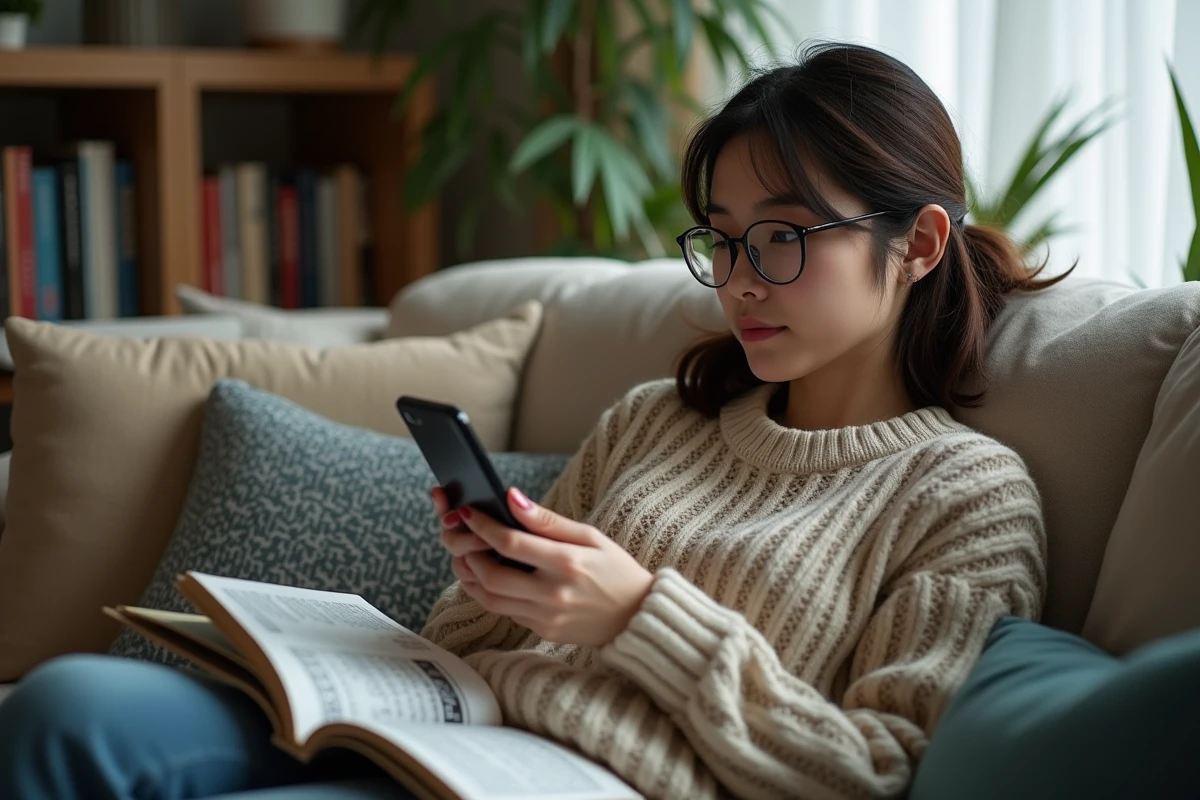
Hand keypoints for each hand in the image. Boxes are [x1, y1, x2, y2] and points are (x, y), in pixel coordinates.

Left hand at [429, 486, 654, 646]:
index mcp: (567, 563)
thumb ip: (547, 521)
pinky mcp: (543, 631)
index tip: (469, 512)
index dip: (483, 525)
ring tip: (469, 557)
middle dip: (470, 553)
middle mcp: (553, 593)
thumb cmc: (616, 571)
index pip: (510, 543)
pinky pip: (505, 612)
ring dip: (471, 577)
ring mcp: (546, 617)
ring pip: (490, 599)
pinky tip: (490, 578)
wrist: (636, 617)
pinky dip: (490, 594)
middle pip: (491, 575)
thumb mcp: (590, 537)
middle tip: (465, 536)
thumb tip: (511, 499)